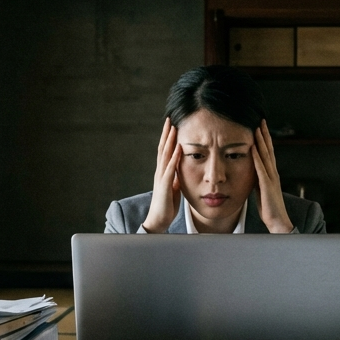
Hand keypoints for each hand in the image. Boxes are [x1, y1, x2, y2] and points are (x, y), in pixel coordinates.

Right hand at [141, 117, 181, 232]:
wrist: (158, 220)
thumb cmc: (166, 205)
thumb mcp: (174, 188)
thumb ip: (176, 177)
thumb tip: (180, 168)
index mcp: (163, 172)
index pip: (165, 151)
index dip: (168, 138)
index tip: (172, 125)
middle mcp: (160, 172)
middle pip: (162, 148)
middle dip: (166, 134)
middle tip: (169, 119)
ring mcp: (161, 177)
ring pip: (164, 155)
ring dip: (169, 141)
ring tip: (173, 128)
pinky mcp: (164, 185)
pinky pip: (170, 168)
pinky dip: (174, 157)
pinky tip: (178, 148)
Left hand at [252, 121, 293, 233]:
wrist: (277, 221)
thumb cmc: (269, 208)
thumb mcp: (261, 190)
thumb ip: (258, 180)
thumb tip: (251, 172)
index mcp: (271, 174)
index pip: (268, 153)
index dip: (264, 140)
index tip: (260, 127)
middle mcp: (273, 173)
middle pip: (269, 150)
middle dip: (264, 135)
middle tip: (261, 121)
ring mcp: (271, 178)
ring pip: (266, 156)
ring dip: (262, 142)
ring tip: (258, 129)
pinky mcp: (267, 186)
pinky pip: (261, 169)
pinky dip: (257, 158)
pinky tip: (253, 149)